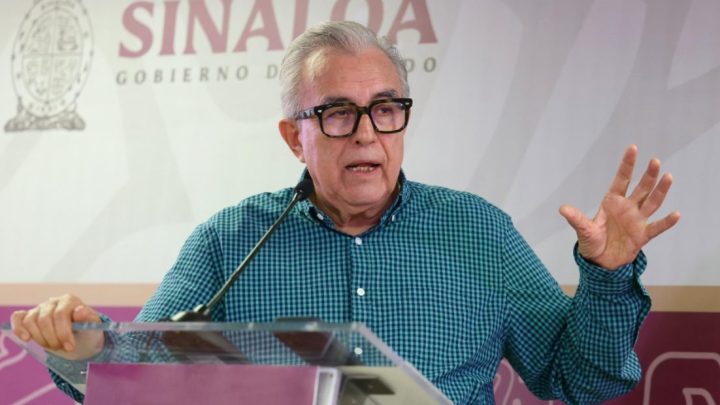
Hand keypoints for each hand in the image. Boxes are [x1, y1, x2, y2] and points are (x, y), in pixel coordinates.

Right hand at [10, 294, 104, 359]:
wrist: (80, 336)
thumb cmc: (86, 330)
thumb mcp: (92, 326)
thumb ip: (87, 319)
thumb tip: (81, 311)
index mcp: (70, 300)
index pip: (60, 315)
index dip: (63, 333)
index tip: (70, 347)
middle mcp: (53, 302)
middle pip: (44, 320)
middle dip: (52, 338)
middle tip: (61, 348)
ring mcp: (39, 308)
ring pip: (30, 321)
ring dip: (40, 338)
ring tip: (51, 346)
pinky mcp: (28, 316)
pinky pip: (18, 318)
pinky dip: (19, 329)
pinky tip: (26, 339)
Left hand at [559, 145, 680, 269]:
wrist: (601, 262)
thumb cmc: (592, 242)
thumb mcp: (584, 230)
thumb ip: (576, 219)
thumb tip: (562, 209)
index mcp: (612, 202)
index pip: (621, 180)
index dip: (627, 165)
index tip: (633, 148)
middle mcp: (627, 208)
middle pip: (641, 188)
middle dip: (648, 175)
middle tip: (655, 161)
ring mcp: (637, 221)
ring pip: (652, 202)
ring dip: (660, 191)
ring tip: (668, 177)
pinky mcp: (643, 235)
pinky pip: (657, 227)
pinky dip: (666, 222)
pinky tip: (676, 214)